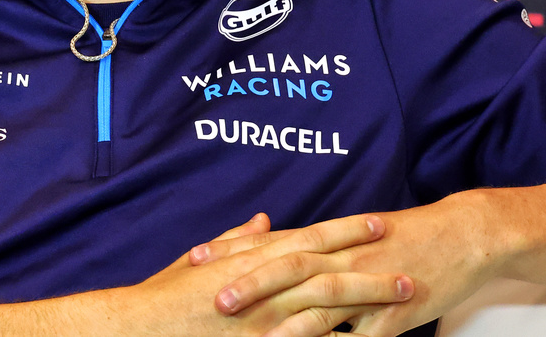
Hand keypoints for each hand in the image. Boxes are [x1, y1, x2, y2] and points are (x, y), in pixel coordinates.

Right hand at [107, 212, 412, 336]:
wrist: (139, 329)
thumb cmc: (165, 296)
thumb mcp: (201, 258)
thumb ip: (238, 238)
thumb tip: (264, 219)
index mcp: (251, 260)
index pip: (310, 238)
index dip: (347, 230)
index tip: (378, 223)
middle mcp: (264, 287)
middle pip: (329, 272)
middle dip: (370, 266)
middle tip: (407, 266)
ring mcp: (265, 323)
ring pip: (327, 308)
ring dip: (367, 302)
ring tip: (400, 299)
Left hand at [191, 193, 498, 336]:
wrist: (463, 234)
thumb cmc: (403, 237)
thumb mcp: (352, 237)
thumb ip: (311, 245)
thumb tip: (270, 248)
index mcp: (329, 240)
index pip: (271, 243)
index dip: (233, 252)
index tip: (194, 261)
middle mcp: (344, 257)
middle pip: (290, 268)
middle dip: (252, 284)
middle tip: (214, 300)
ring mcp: (371, 285)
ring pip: (325, 303)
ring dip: (290, 321)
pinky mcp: (398, 311)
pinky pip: (368, 336)